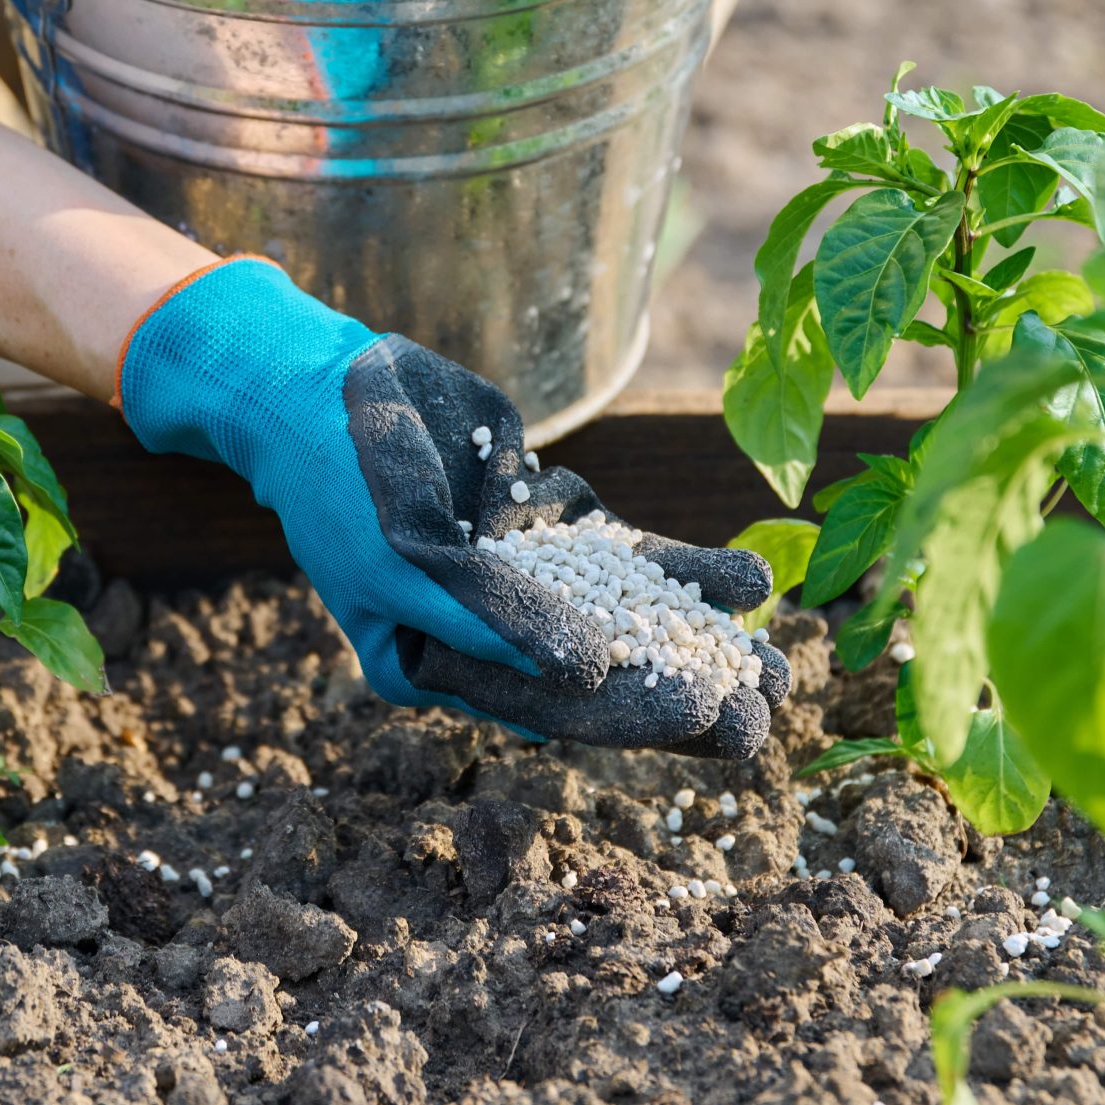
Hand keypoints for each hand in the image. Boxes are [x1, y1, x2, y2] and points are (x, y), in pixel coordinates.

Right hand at [118, 259, 791, 760]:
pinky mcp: (549, 526)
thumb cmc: (339, 481)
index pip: (554, 706)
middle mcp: (493, 636)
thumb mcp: (403, 556)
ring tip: (787, 659)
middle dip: (689, 687)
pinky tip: (749, 580)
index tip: (715, 716)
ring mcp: (528, 579)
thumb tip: (586, 674)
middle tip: (774, 702)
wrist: (316, 388)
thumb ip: (492, 616)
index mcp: (447, 667)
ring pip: (631, 619)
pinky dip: (685, 570)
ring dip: (703, 638)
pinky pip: (629, 557)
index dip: (636, 714)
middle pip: (607, 676)